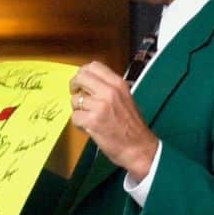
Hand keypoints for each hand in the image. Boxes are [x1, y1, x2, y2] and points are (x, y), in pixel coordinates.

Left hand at [70, 61, 158, 179]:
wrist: (139, 148)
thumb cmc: (132, 126)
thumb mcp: (125, 98)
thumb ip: (108, 88)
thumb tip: (88, 82)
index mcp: (118, 84)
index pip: (94, 66)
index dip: (83, 73)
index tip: (82, 82)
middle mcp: (109, 92)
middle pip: (80, 77)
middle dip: (74, 85)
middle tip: (76, 94)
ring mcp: (100, 106)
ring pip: (75, 100)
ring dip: (77, 109)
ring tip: (87, 116)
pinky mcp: (92, 121)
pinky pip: (74, 116)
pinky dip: (78, 123)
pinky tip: (88, 127)